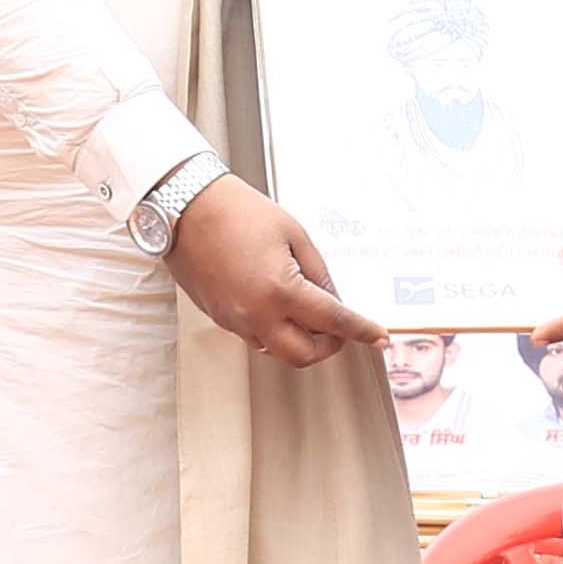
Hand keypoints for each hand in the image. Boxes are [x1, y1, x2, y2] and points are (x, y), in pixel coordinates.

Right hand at [169, 177, 370, 365]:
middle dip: (328, 345)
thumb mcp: (293, 234)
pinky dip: (273, 330)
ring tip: (305, 311)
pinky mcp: (219, 317)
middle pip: (304, 355)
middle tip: (338, 327)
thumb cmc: (236, 211)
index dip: (361, 331)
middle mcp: (256, 314)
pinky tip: (276, 306)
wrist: (185, 208)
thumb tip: (331, 300)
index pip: (334, 322)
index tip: (378, 337)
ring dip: (298, 340)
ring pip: (277, 351)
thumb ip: (317, 273)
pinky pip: (254, 337)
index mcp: (281, 290)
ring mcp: (234, 320)